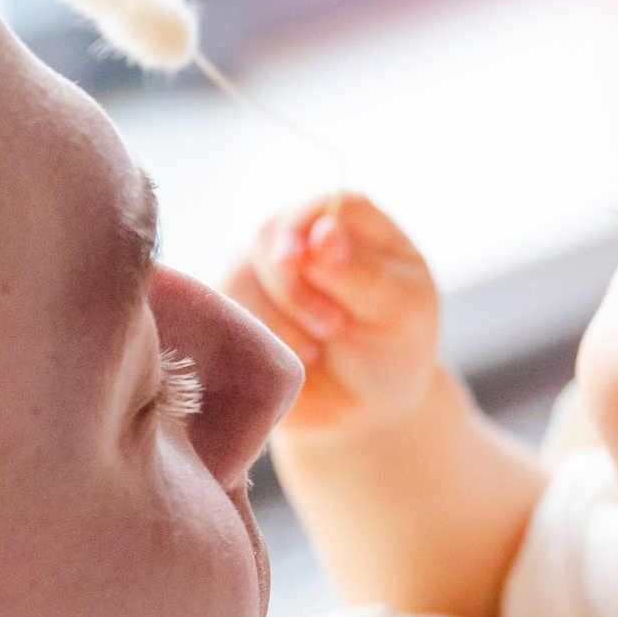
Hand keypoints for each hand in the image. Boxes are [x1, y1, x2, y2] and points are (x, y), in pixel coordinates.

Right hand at [227, 193, 440, 447]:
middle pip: (275, 234)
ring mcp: (264, 267)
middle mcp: (303, 233)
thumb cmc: (389, 351)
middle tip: (332, 327)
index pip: (328, 207)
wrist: (361, 409)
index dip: (318, 239)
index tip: (322, 278)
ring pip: (243, 271)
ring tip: (315, 351)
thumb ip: (361, 272)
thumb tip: (322, 231)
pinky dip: (256, 337)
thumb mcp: (396, 313)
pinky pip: (221, 308)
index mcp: (354, 223)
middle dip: (295, 288)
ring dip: (277, 317)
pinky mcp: (235, 303)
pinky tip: (289, 357)